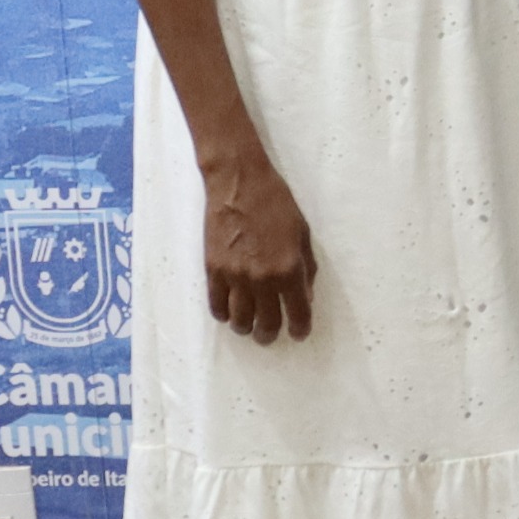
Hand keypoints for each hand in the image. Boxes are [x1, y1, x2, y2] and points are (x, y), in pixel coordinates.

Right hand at [201, 150, 317, 341]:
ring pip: (239, 320)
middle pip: (266, 323)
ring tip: (249, 326)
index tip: (298, 333)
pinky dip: (224, 314)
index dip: (300, 329)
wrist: (238, 184)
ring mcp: (235, 277)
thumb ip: (305, 269)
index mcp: (289, 270)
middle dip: (270, 334)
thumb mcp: (302, 235)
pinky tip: (229, 312)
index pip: (298, 314)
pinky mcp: (213, 270)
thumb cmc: (276, 204)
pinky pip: (217, 305)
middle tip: (270, 334)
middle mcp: (262, 279)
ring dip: (246, 328)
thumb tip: (304, 296)